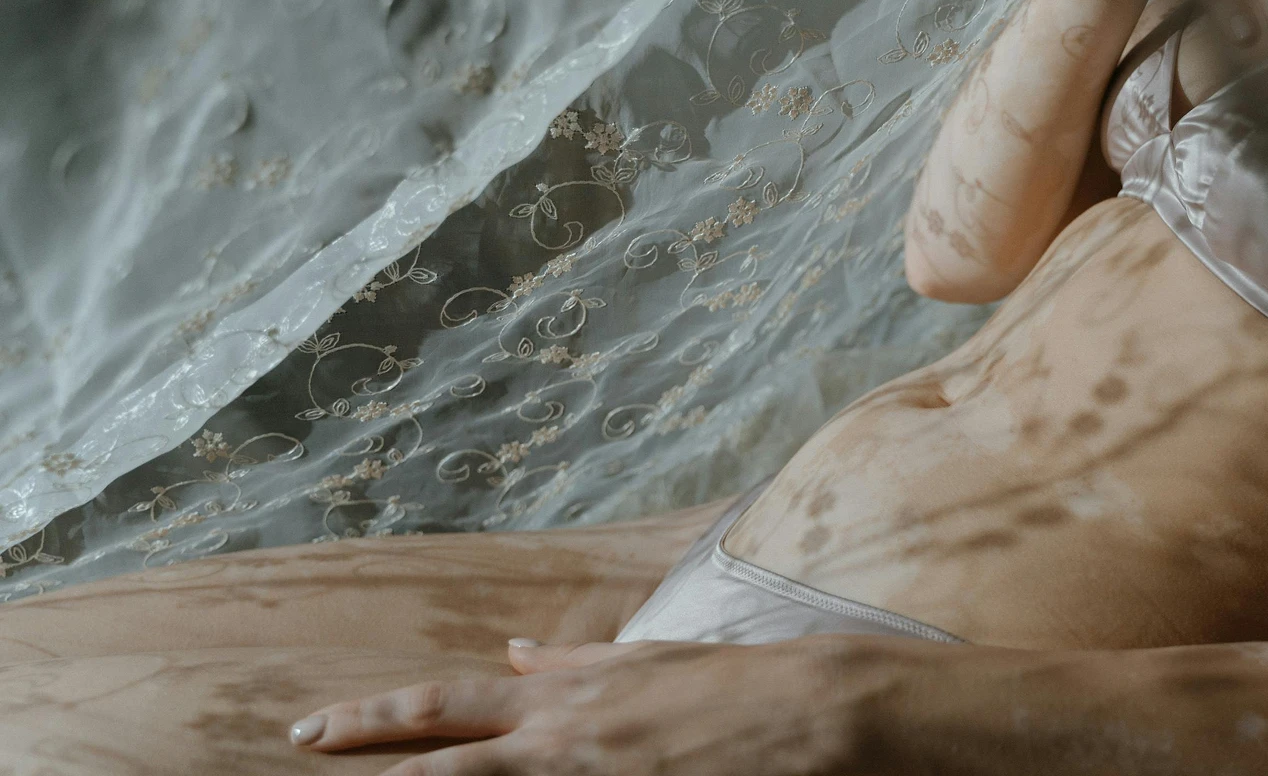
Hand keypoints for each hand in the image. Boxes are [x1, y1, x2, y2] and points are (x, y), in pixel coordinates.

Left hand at [287, 636, 909, 775]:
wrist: (815, 715)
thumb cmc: (733, 684)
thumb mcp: (645, 660)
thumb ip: (569, 666)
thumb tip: (511, 657)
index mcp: (561, 700)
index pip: (441, 705)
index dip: (368, 718)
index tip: (310, 730)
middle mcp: (558, 745)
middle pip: (435, 766)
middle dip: (363, 762)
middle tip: (298, 760)